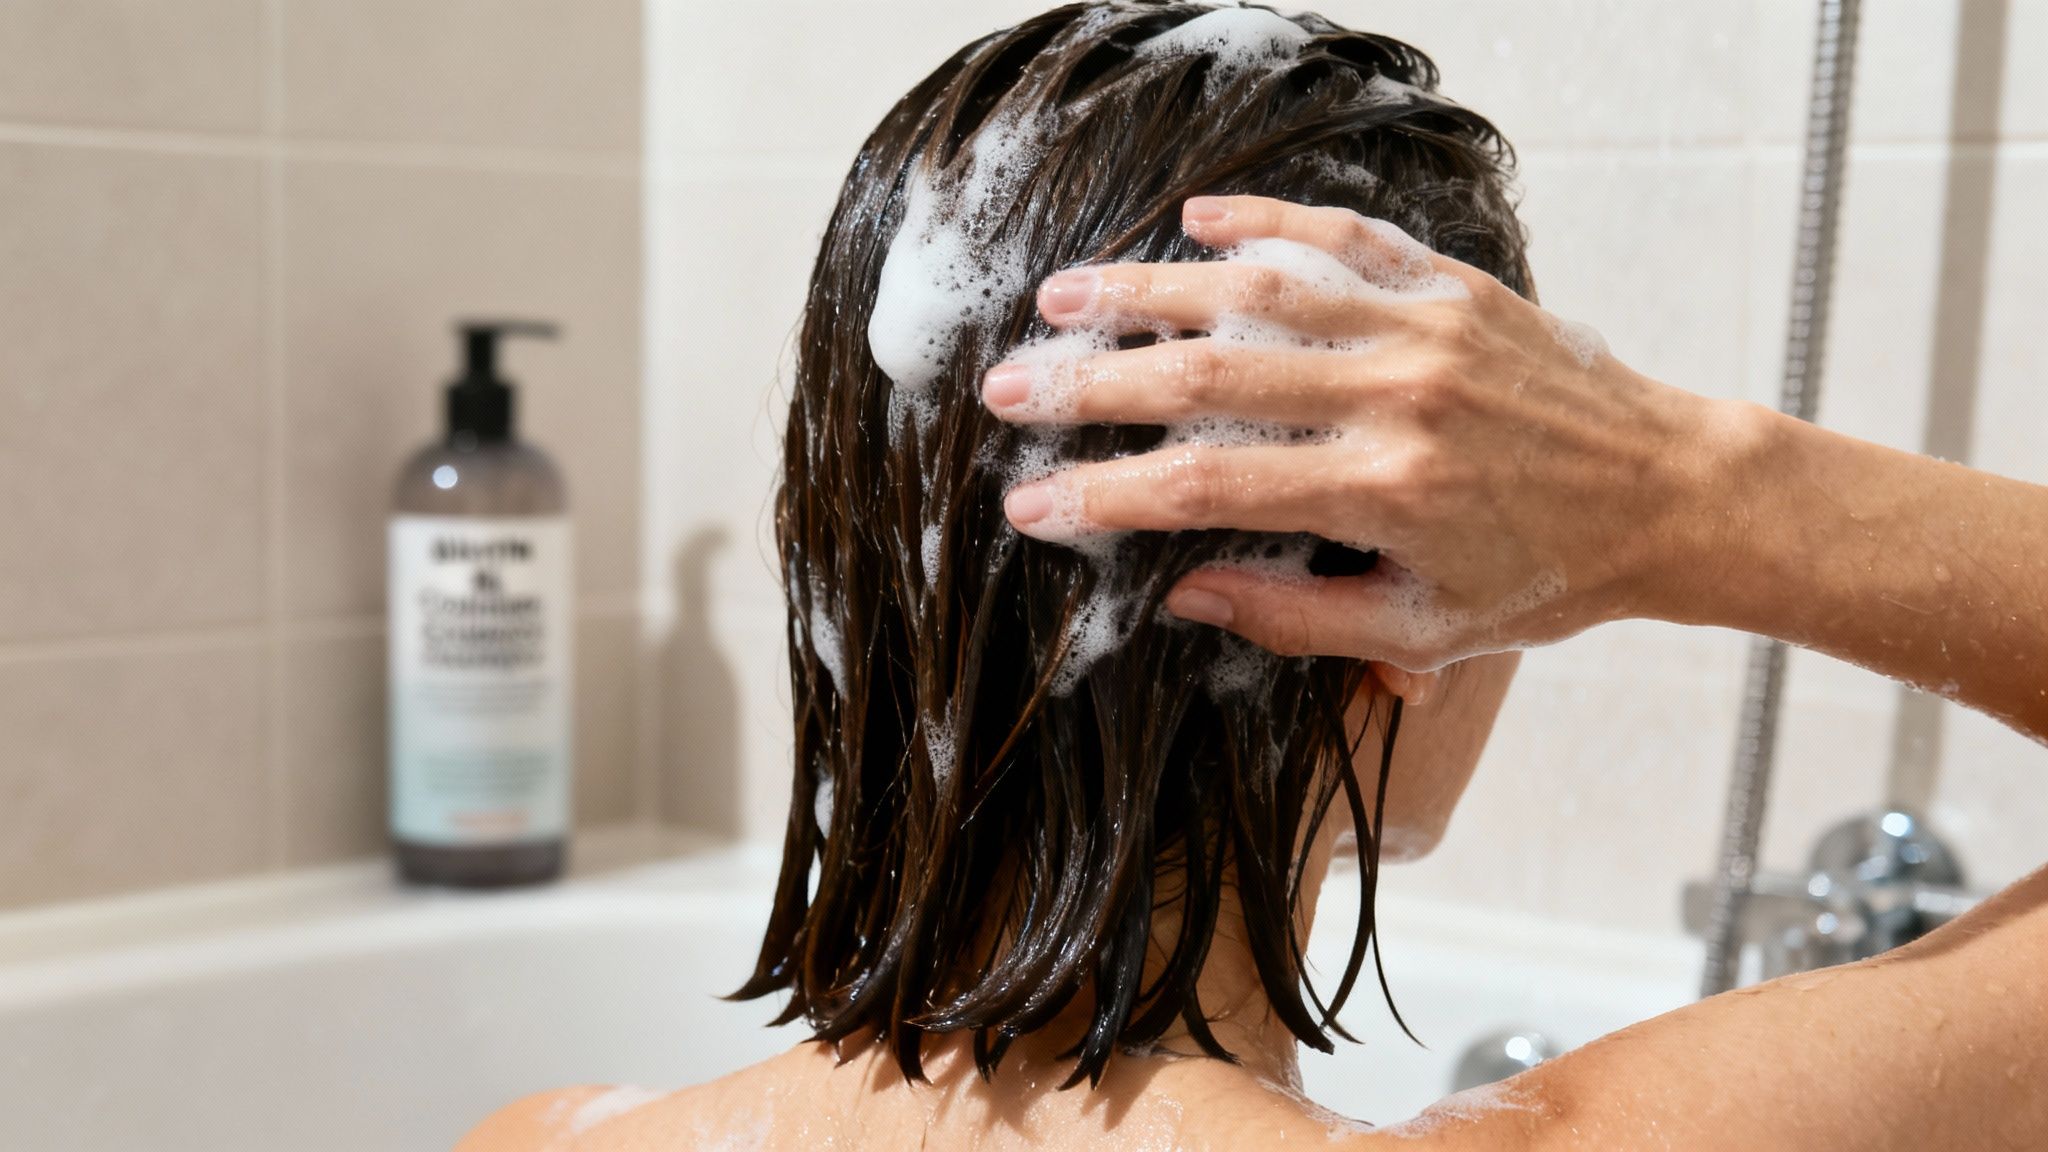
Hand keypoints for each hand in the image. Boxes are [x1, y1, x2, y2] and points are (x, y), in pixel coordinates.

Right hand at [983, 194, 1738, 670]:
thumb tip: (1180, 595)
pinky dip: (1265, 220)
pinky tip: (1194, 219)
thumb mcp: (1424, 630)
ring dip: (1148, 291)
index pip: (1204, 489)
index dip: (1102, 499)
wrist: (1672, 493)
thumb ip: (1295, 619)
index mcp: (1382, 491)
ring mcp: (1422, 325)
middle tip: (1004, 388)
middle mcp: (1393, 394)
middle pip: (1207, 378)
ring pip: (1257, 290)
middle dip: (1089, 384)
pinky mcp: (1451, 284)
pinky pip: (1341, 236)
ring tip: (1061, 297)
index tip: (1029, 505)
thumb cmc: (1548, 577)